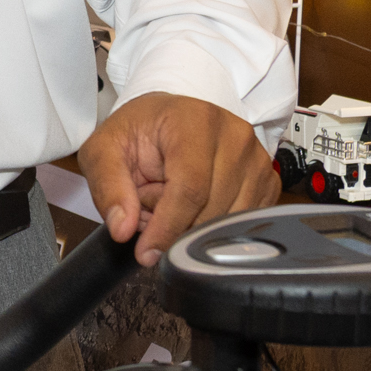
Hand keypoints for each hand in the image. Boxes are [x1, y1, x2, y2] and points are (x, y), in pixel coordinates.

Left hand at [78, 90, 277, 266]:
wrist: (166, 119)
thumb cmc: (139, 132)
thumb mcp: (103, 151)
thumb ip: (108, 188)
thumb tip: (123, 229)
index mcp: (196, 121)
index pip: (191, 188)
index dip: (167, 227)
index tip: (147, 252)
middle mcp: (235, 136)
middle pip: (211, 210)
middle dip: (175, 225)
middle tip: (150, 208)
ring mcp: (256, 159)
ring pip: (229, 223)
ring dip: (195, 226)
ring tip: (171, 200)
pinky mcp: (267, 180)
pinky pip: (243, 224)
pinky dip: (216, 227)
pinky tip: (197, 207)